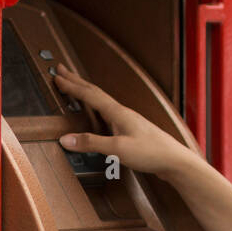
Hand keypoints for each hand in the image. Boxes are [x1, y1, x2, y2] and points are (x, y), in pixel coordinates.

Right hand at [53, 62, 186, 178]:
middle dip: (76, 80)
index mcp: (118, 112)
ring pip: (101, 101)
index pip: (89, 94)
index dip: (71, 86)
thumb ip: (91, 143)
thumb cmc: (151, 152)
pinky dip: (95, 107)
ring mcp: (127, 120)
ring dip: (85, 91)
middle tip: (61, 69)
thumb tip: (65, 139)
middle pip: (94, 91)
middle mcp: (122, 112)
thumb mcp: (117, 149)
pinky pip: (107, 112)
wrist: (175, 161)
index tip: (56, 77)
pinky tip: (97, 113)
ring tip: (75, 86)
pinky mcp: (131, 130)